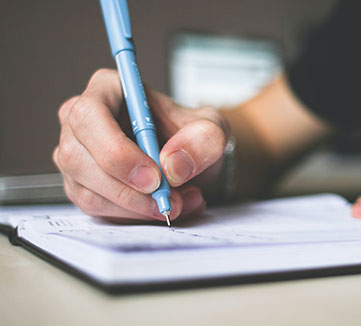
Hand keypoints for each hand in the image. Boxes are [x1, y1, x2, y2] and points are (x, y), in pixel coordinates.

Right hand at [53, 69, 228, 222]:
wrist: (190, 160)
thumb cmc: (192, 135)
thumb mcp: (212, 129)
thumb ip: (202, 140)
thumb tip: (172, 166)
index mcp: (108, 89)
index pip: (89, 116)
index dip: (116, 151)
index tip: (154, 177)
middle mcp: (82, 121)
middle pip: (78, 158)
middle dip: (127, 190)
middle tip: (168, 200)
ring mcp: (77, 155)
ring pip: (88, 191)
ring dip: (136, 207)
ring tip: (179, 202)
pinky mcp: (82, 186)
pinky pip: (97, 209)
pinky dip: (134, 216)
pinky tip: (162, 207)